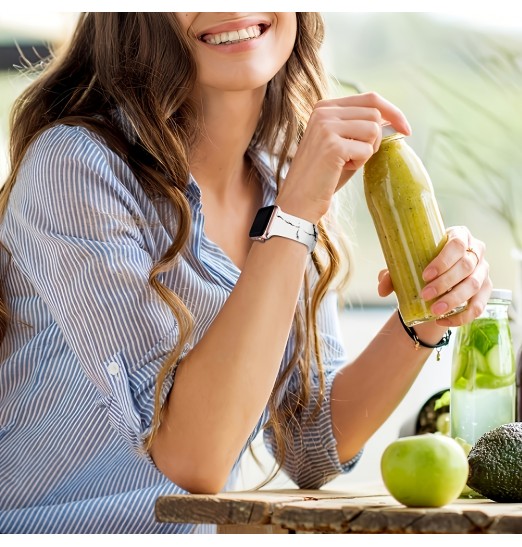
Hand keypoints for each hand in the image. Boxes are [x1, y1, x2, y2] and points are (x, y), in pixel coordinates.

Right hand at [276, 92, 410, 223]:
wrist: (299, 201)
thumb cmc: (323, 176)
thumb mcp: (341, 144)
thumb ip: (360, 127)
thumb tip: (392, 121)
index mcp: (324, 107)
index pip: (370, 98)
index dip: (393, 112)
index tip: (406, 129)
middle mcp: (323, 112)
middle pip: (374, 113)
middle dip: (375, 139)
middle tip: (358, 157)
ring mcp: (326, 127)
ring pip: (373, 129)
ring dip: (367, 151)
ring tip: (346, 163)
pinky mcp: (332, 145)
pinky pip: (367, 149)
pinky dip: (360, 163)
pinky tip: (341, 169)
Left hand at [378, 226, 491, 326]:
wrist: (437, 277)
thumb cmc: (422, 265)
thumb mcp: (407, 266)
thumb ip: (392, 274)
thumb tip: (382, 288)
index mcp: (459, 236)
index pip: (457, 244)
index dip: (443, 260)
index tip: (425, 275)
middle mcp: (476, 252)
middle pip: (466, 266)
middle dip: (445, 282)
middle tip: (425, 295)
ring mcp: (483, 271)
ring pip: (473, 286)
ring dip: (453, 300)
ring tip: (433, 311)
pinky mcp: (486, 291)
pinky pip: (478, 306)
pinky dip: (461, 316)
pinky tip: (442, 320)